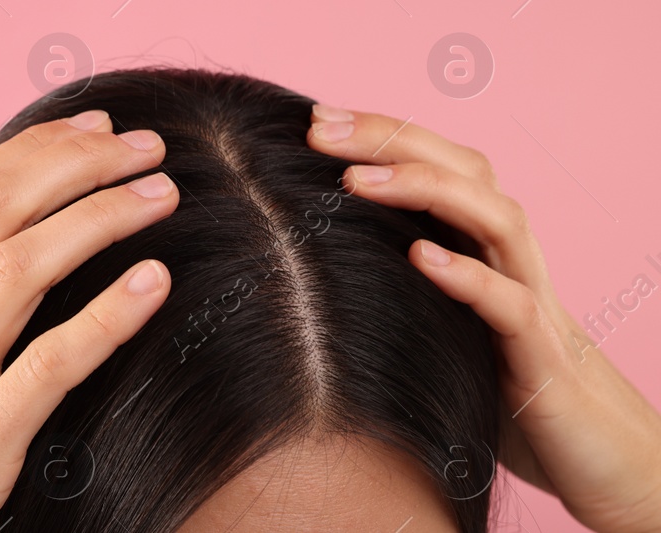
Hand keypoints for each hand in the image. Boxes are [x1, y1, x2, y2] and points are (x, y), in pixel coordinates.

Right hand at [0, 109, 176, 531]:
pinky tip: (153, 283)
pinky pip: (46, 367)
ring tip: (158, 198)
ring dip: (96, 219)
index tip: (93, 131)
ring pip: (14, 271)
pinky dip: (105, 316)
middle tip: (142, 150)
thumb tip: (6, 226)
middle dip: (74, 165)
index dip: (32, 151)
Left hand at [310, 104, 660, 532]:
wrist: (604, 463)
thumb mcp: (439, 336)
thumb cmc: (507, 399)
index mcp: (482, 252)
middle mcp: (511, 264)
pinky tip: (422, 258)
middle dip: (391, 140)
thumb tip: (299, 281)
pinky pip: (512, 305)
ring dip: (425, 190)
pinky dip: (468, 277)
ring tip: (357, 179)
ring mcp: (532, 305)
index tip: (312, 121)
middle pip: (463, 172)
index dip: (381, 138)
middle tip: (319, 127)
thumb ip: (392, 300)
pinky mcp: (542, 361)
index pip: (437, 168)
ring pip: (494, 220)